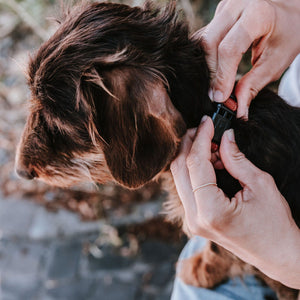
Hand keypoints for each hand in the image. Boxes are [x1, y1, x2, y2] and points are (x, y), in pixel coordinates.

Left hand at [170, 116, 299, 287]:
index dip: (200, 137)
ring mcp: (192, 220)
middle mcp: (194, 217)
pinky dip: (193, 169)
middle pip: (179, 169)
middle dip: (189, 143)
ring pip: (179, 177)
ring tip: (209, 143)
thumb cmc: (275, 224)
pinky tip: (209, 160)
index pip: (195, 164)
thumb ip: (236, 158)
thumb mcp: (261, 185)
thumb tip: (223, 135)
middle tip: (204, 128)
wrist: (277, 255)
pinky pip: (186, 187)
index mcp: (211, 211)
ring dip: (190, 156)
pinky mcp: (194, 219)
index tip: (207, 121)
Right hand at [195, 0, 299, 117]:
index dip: (222, 76)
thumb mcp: (277, 61)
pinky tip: (210, 72)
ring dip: (205, 67)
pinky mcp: (217, 16)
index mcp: (257, 13)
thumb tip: (237, 109)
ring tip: (214, 85)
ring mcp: (224, 9)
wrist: (288, 10)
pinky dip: (204, 58)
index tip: (221, 97)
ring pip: (202, 41)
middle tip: (216, 95)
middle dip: (210, 73)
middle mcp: (236, 6)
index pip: (230, 49)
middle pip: (209, 43)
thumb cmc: (288, 33)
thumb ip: (254, 84)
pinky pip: (203, 38)